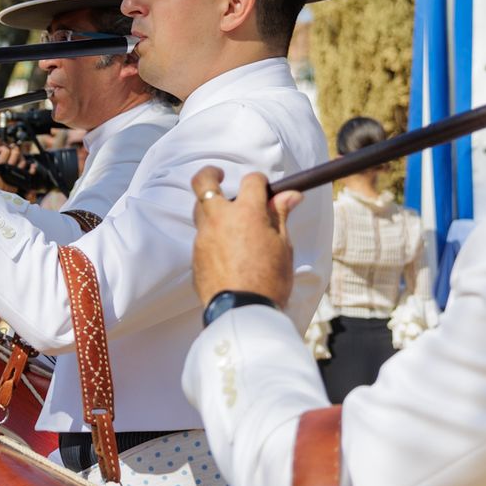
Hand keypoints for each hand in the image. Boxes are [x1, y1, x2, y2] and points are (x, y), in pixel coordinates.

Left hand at [190, 167, 298, 307]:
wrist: (242, 313)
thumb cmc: (269, 281)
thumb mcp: (283, 246)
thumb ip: (279, 216)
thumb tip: (290, 195)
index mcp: (246, 213)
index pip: (251, 181)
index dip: (260, 181)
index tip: (265, 189)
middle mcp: (219, 220)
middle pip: (203, 182)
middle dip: (210, 173)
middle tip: (219, 174)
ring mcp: (203, 238)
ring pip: (200, 210)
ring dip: (211, 207)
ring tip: (228, 218)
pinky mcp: (195, 256)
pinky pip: (202, 237)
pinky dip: (212, 235)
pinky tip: (227, 250)